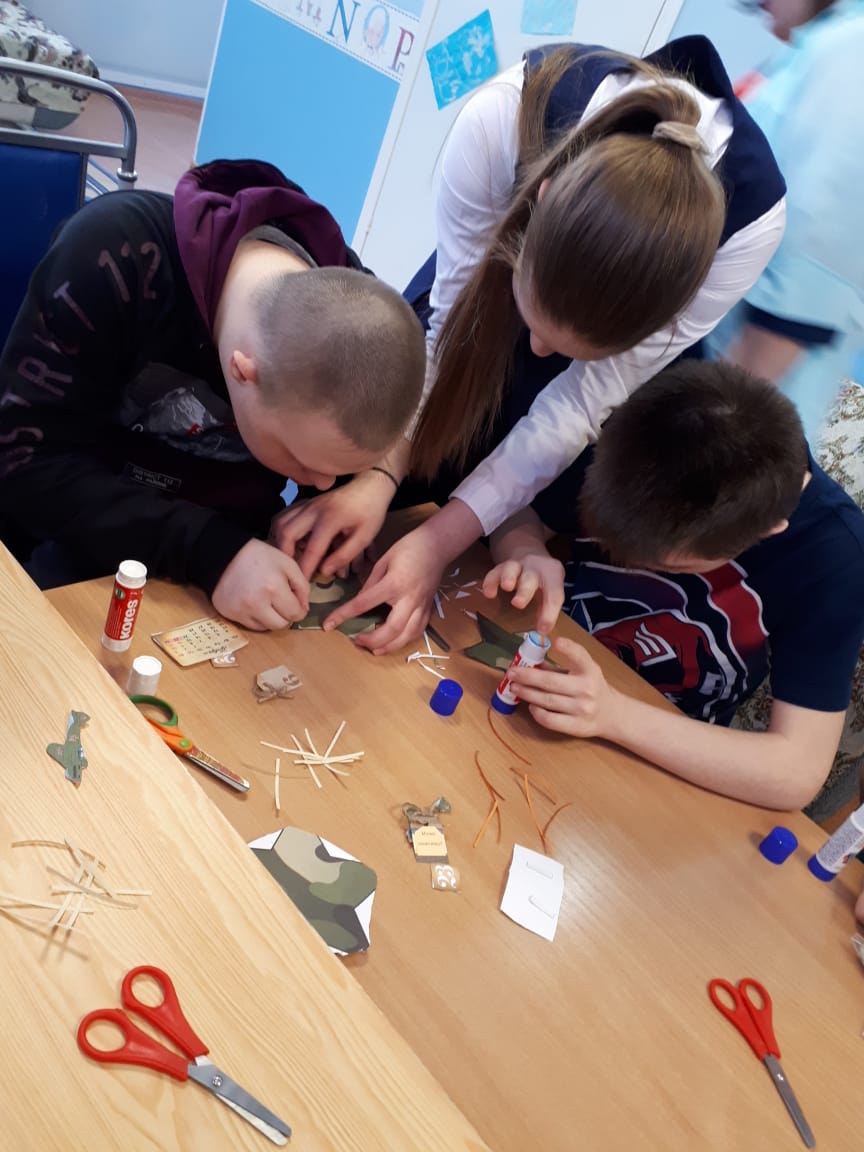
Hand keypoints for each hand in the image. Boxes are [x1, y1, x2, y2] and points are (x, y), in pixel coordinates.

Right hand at [211, 539, 309, 629]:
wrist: (223, 553)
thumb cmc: (259, 556)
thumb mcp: (287, 563)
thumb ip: (302, 586)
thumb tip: (304, 608)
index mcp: (274, 588)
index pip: (295, 613)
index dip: (299, 609)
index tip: (296, 602)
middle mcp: (256, 603)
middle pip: (281, 625)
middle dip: (286, 615)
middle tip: (282, 602)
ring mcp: (241, 610)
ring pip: (266, 628)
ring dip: (271, 618)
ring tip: (266, 601)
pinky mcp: (229, 614)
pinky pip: (250, 625)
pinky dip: (256, 617)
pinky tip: (254, 602)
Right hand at [270, 472, 395, 580]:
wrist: (370, 484)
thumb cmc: (370, 511)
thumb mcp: (365, 536)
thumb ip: (345, 555)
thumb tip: (325, 571)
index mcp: (330, 519)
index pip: (312, 549)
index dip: (305, 569)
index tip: (302, 585)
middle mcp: (313, 510)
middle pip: (287, 532)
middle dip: (284, 554)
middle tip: (289, 570)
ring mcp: (307, 504)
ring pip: (281, 522)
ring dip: (280, 541)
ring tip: (288, 557)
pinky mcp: (305, 502)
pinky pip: (285, 515)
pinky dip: (282, 529)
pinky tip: (289, 541)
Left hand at [322, 525, 445, 653]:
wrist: (437, 545)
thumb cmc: (408, 548)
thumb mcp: (383, 561)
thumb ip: (370, 583)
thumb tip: (359, 601)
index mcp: (393, 583)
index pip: (363, 604)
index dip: (343, 615)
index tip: (328, 625)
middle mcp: (409, 598)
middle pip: (391, 629)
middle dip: (373, 641)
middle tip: (357, 642)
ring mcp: (421, 606)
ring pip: (407, 636)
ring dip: (390, 647)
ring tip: (375, 650)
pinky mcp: (429, 608)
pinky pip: (418, 631)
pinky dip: (405, 640)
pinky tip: (394, 642)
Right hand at [482, 552, 564, 633]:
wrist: (531, 554)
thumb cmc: (544, 579)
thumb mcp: (552, 589)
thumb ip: (547, 607)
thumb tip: (542, 629)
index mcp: (553, 574)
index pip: (554, 593)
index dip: (549, 612)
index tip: (543, 629)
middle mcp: (535, 567)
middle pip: (531, 577)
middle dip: (524, 591)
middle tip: (518, 604)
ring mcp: (517, 565)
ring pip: (511, 568)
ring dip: (508, 578)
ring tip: (506, 588)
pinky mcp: (501, 566)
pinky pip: (494, 572)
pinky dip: (490, 582)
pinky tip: (489, 594)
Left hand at [508, 636, 614, 737]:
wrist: (611, 715)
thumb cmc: (592, 688)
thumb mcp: (581, 672)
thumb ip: (558, 668)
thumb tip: (530, 663)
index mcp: (590, 671)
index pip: (580, 657)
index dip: (568, 648)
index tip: (555, 641)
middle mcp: (587, 689)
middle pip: (551, 682)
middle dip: (527, 676)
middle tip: (511, 673)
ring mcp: (582, 709)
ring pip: (547, 701)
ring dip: (527, 693)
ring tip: (514, 687)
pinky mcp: (577, 727)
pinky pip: (550, 720)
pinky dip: (537, 712)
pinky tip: (530, 705)